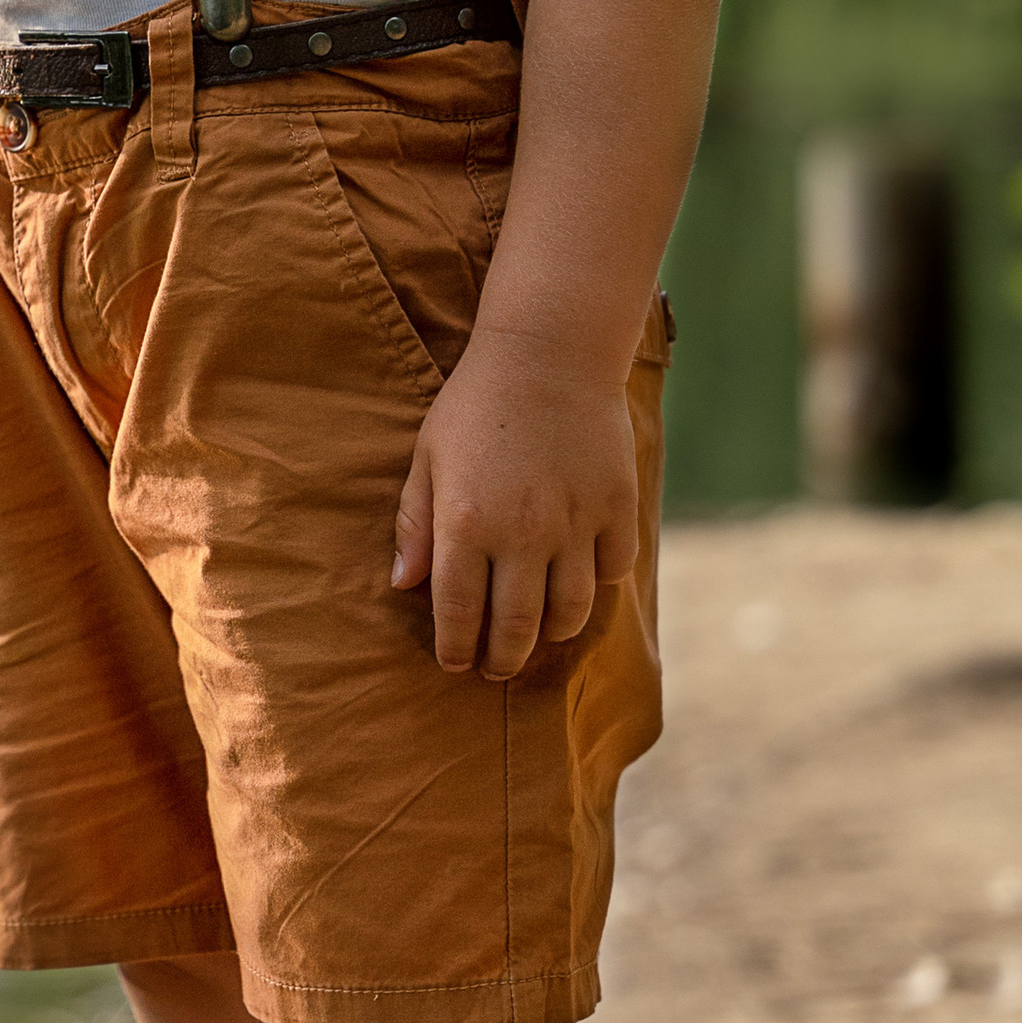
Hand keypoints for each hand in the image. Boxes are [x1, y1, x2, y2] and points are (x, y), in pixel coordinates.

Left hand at [391, 328, 637, 680]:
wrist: (548, 353)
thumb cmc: (474, 406)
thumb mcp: (427, 458)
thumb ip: (415, 524)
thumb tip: (404, 584)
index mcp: (466, 524)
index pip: (458, 613)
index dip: (455, 648)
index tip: (454, 663)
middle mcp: (522, 533)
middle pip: (516, 626)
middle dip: (502, 659)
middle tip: (495, 668)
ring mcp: (576, 522)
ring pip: (570, 610)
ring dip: (550, 633)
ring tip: (536, 634)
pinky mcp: (617, 507)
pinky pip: (613, 569)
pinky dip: (596, 584)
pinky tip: (579, 582)